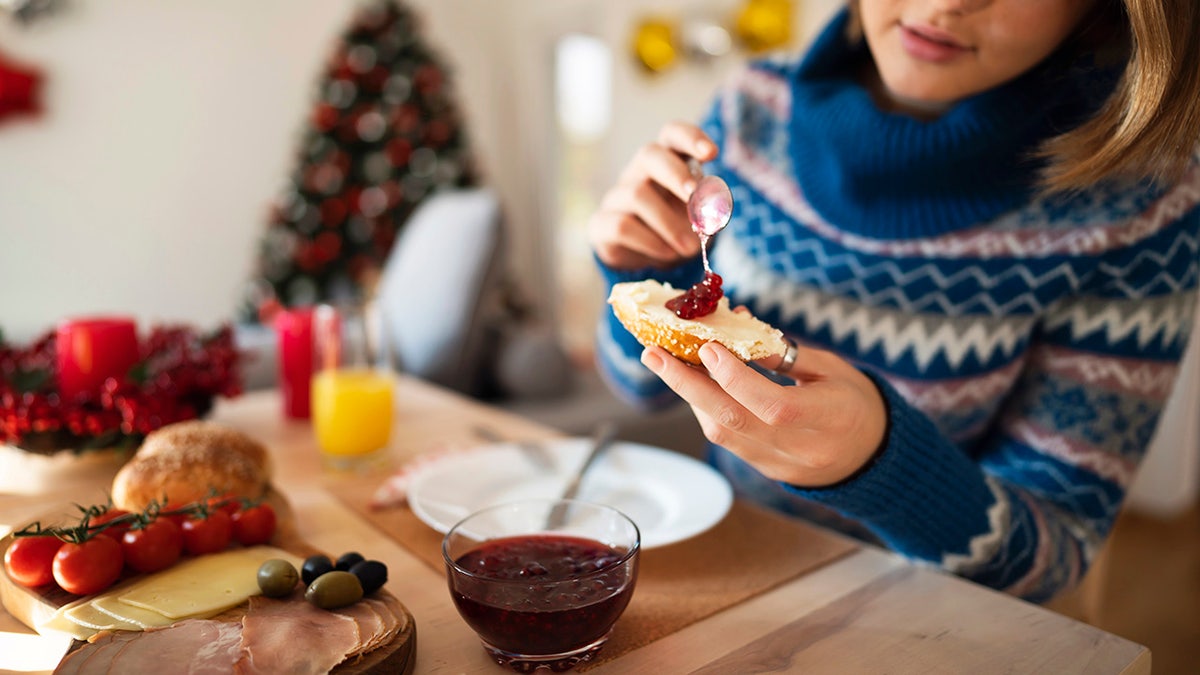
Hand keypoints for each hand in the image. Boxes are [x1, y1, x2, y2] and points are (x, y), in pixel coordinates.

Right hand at [588, 121, 716, 269]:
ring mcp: (617, 197)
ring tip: (689, 248)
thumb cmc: (676, 225)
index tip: (712, 154)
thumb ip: (705, 205)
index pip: (672, 134)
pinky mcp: (601, 224)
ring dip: (668, 223)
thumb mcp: (696, 213)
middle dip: (676, 175)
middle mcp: (638, 173)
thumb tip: (711, 207)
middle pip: (649, 154)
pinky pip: (622, 226)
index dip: (691, 138)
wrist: (645, 258)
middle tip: (696, 198)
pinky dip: (651, 241)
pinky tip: (668, 254)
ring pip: (637, 194)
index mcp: (666, 161)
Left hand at [639, 341, 887, 487]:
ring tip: (663, 361)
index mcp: (829, 418)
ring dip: (688, 395)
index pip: (773, 404)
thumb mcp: (832, 370)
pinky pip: (726, 439)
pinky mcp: (764, 469)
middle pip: (733, 421)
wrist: (872, 457)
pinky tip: (691, 383)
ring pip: (722, 432)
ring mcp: (779, 464)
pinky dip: (705, 408)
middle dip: (686, 384)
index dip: (736, 378)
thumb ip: (784, 356)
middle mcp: (800, 448)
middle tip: (653, 353)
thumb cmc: (855, 402)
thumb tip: (732, 331)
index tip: (707, 347)